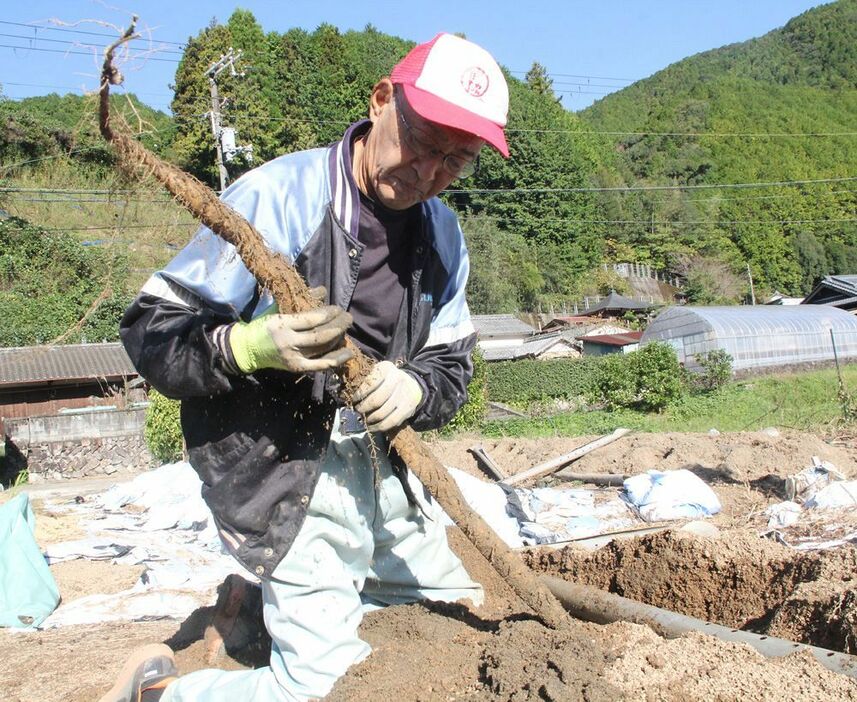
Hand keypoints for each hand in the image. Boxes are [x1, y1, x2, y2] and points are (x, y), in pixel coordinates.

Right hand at [229, 304, 352, 373]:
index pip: (312, 319)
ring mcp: (293, 357)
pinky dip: (336, 359)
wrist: (247, 349)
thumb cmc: (263, 325)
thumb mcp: (277, 308)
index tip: (337, 308)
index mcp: (282, 323)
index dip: (329, 313)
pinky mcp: (297, 368)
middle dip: (338, 325)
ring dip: (338, 338)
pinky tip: (348, 353)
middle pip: (321, 335)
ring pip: (323, 348)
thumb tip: (323, 290)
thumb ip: (300, 299)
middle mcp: (288, 342)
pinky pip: (321, 365)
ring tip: (346, 329)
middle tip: (348, 318)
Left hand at [352, 361, 423, 431]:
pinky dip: (379, 427)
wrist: (412, 384)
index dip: (360, 394)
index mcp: (386, 368)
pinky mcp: (408, 409)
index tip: (354, 399)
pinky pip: (391, 421)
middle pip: (376, 399)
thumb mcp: (378, 372)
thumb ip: (365, 380)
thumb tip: (347, 394)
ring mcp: (404, 395)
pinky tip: (372, 427)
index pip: (370, 382)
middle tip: (358, 410)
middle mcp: (397, 379)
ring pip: (383, 412)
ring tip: (365, 419)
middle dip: (364, 407)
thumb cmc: (387, 380)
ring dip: (370, 419)